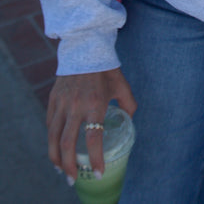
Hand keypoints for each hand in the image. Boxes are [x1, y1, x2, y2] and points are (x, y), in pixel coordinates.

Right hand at [46, 68, 135, 184]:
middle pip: (67, 143)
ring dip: (56, 157)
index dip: (95, 159)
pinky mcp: (53, 99)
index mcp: (95, 104)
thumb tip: (129, 120)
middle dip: (70, 165)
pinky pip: (50, 124)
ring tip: (61, 169)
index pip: (93, 139)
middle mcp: (76, 106)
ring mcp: (62, 103)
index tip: (97, 173)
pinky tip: (56, 149)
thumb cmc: (106, 68)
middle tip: (73, 179)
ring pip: (53, 137)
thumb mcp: (122, 86)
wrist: (86, 47)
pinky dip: (51, 140)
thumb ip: (128, 105)